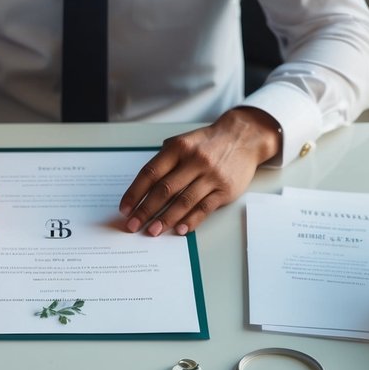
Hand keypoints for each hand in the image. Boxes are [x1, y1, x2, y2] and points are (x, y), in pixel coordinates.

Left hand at [119, 107, 281, 235]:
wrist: (244, 138)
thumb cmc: (208, 143)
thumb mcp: (184, 141)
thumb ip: (165, 160)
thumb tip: (143, 187)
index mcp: (179, 148)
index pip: (150, 173)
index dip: (135, 192)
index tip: (125, 209)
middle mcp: (194, 161)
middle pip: (164, 190)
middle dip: (145, 210)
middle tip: (133, 226)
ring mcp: (211, 176)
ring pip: (183, 201)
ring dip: (165, 219)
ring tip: (152, 231)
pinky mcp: (225, 190)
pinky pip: (204, 208)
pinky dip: (191, 220)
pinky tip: (179, 229)